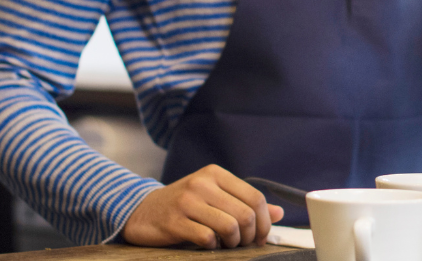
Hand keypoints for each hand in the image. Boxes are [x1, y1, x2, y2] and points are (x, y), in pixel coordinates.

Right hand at [121, 164, 283, 248]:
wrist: (142, 211)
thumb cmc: (183, 205)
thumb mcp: (214, 197)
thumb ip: (244, 203)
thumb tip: (278, 213)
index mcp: (215, 174)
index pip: (255, 197)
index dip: (264, 222)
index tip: (261, 236)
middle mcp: (202, 183)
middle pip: (245, 214)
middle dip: (251, 236)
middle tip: (244, 244)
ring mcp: (187, 201)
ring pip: (230, 227)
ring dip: (234, 243)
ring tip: (227, 244)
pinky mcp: (174, 221)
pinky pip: (207, 238)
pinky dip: (213, 247)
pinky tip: (208, 244)